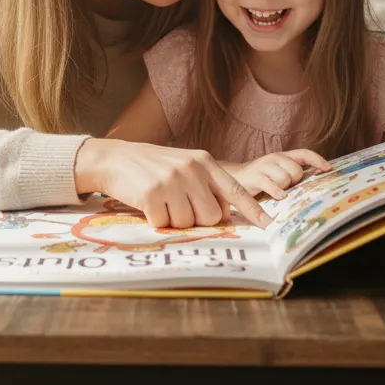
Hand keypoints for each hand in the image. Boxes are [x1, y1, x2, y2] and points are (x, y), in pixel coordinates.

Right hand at [74, 139, 272, 228]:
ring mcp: (172, 180)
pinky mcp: (153, 194)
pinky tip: (148, 204)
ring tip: (161, 201)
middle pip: (211, 216)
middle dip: (197, 220)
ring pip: (188, 223)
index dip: (252, 210)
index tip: (269, 225)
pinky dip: (155, 220)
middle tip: (178, 206)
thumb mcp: (184, 166)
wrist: (115, 158)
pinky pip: (164, 224)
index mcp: (204, 162)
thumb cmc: (152, 167)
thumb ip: (206, 185)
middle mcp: (192, 169)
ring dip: (174, 220)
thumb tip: (225, 215)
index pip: (235, 189)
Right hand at [227, 150, 333, 200]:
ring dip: (283, 189)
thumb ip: (292, 175)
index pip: (304, 153)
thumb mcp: (278, 173)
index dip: (317, 160)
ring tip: (275, 192)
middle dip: (295, 182)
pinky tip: (278, 197)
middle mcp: (275, 158)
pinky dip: (276, 192)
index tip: (329, 169)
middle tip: (285, 188)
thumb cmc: (260, 179)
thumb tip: (314, 185)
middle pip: (296, 170)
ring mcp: (264, 166)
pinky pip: (271, 184)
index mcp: (283, 156)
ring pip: (285, 178)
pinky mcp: (254, 176)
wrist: (233, 178)